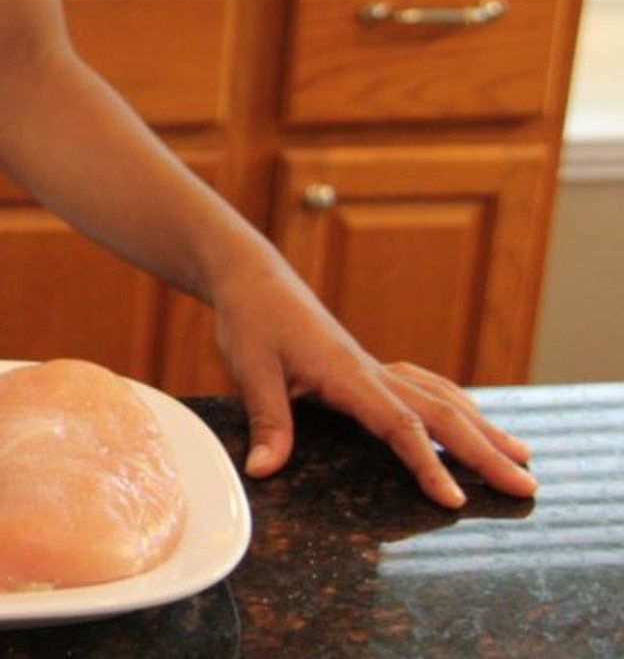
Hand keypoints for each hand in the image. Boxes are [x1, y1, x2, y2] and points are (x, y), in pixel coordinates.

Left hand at [212, 266, 536, 507]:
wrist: (252, 276)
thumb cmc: (251, 318)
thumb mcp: (250, 368)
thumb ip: (266, 419)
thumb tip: (264, 470)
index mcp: (347, 373)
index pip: (400, 424)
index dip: (429, 463)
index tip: (455, 500)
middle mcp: (370, 369)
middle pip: (441, 413)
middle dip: (485, 451)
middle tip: (527, 487)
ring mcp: (372, 366)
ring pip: (441, 397)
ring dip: (482, 428)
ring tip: (522, 456)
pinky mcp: (365, 365)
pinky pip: (424, 385)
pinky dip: (456, 404)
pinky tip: (472, 417)